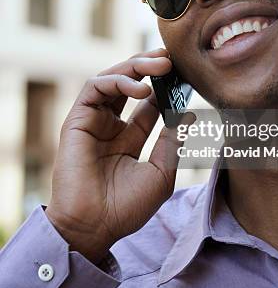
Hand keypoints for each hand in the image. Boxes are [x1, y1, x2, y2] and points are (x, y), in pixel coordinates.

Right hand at [45, 48, 193, 263]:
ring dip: (137, 67)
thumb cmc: (126, 207)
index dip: (167, 87)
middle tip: (173, 59)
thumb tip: (189, 112)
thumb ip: (172, 142)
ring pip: (113, 79)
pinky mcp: (77, 120)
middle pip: (131, 84)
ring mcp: (93, 121)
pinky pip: (95, 88)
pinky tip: (142, 89)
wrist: (95, 227)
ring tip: (162, 65)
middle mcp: (110, 125)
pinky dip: (118, 81)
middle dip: (151, 68)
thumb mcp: (161, 173)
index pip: (150, 103)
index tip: (187, 76)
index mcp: (129, 138)